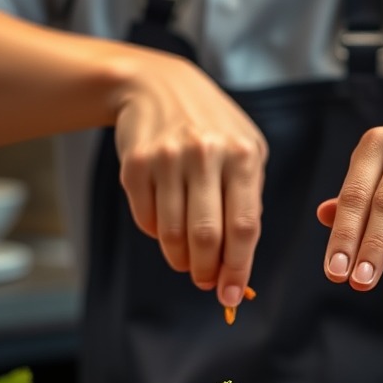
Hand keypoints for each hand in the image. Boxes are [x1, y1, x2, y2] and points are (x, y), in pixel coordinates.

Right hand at [113, 49, 267, 307]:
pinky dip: (156, 234)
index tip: (232, 295)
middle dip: (207, 272)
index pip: (243, 226)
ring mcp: (166, 158)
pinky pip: (145, 219)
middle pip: (206, 236)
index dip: (238, 268)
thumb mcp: (246, 149)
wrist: (157, 86)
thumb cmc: (213, 126)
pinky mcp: (134, 165)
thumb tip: (239, 261)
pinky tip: (165, 227)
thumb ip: (249, 199)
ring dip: (180, 259)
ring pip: (171, 233)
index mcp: (241, 155)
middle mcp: (204, 155)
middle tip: (206, 283)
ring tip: (187, 261)